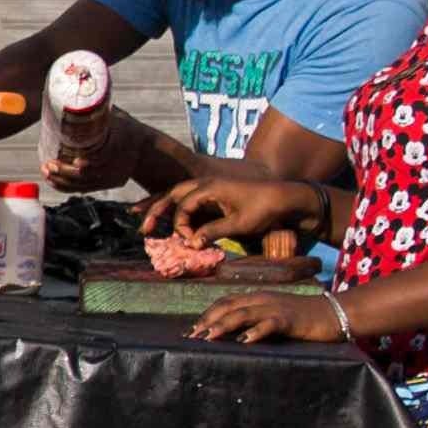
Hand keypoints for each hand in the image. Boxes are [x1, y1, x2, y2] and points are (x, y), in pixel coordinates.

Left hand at [51, 108, 179, 195]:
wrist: (144, 148)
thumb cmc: (125, 128)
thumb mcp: (117, 117)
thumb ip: (99, 109)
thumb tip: (74, 92)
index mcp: (121, 145)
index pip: (104, 157)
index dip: (89, 161)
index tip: (74, 160)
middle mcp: (117, 165)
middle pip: (89, 174)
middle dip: (66, 172)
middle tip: (48, 164)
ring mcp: (112, 177)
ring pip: (84, 185)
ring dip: (62, 181)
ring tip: (45, 171)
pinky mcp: (107, 184)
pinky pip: (85, 189)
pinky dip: (67, 187)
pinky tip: (53, 181)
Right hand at [158, 170, 314, 247]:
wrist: (284, 198)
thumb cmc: (263, 208)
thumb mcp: (238, 223)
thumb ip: (213, 232)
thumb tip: (191, 243)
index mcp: (210, 186)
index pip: (183, 205)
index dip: (180, 225)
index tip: (187, 240)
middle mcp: (206, 184)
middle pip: (173, 194)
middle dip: (156, 210)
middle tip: (143, 228)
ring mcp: (211, 187)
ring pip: (180, 195)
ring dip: (165, 209)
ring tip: (150, 223)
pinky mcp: (216, 194)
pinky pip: (191, 200)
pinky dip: (179, 210)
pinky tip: (172, 221)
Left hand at [191, 285, 344, 345]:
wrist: (334, 313)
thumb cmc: (303, 319)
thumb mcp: (275, 316)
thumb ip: (255, 321)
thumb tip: (233, 336)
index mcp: (257, 297)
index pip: (225, 302)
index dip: (206, 314)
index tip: (190, 331)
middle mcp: (263, 299)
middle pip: (228, 306)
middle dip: (207, 320)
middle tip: (191, 337)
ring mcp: (276, 307)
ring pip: (243, 313)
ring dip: (223, 325)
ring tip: (207, 337)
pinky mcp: (290, 319)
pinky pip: (270, 323)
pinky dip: (256, 331)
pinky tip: (244, 341)